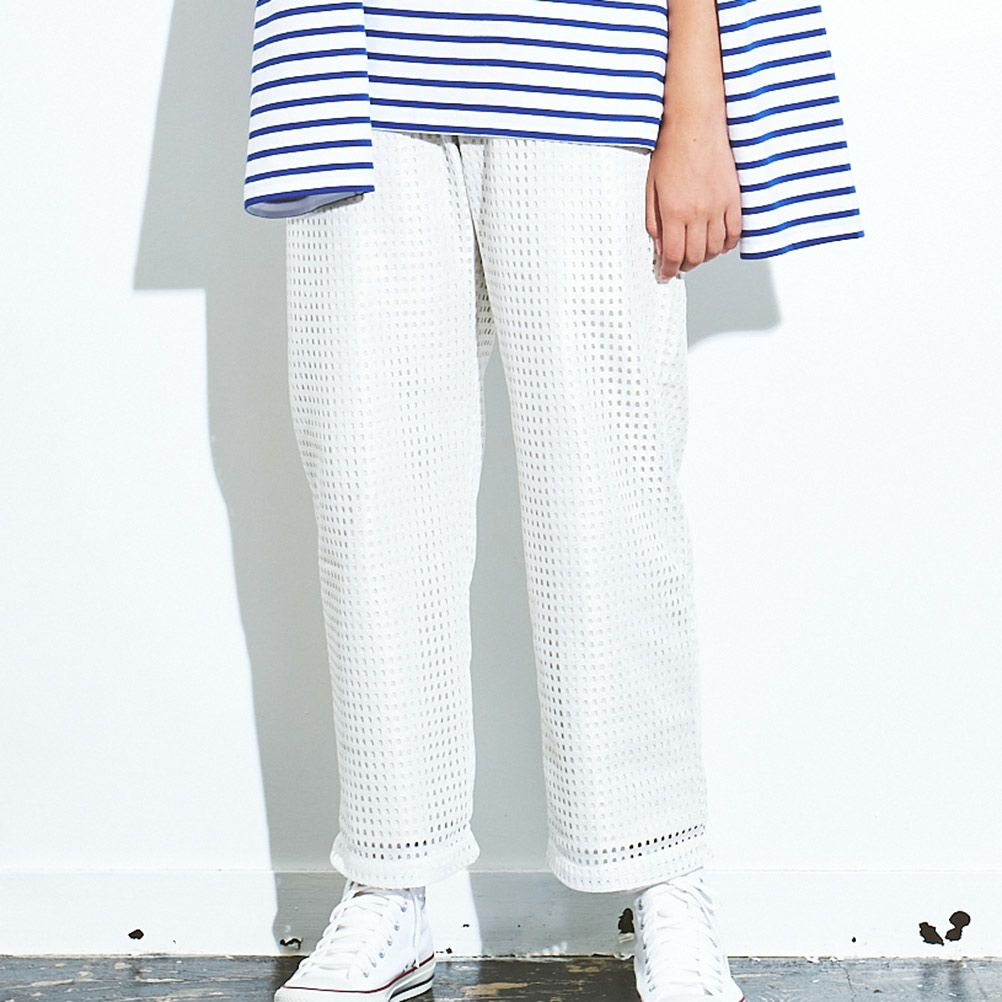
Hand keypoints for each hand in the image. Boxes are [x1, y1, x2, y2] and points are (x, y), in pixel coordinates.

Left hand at [645, 116, 741, 279]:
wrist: (696, 124)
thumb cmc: (672, 151)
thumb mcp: (651, 189)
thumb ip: (654, 221)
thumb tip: (659, 246)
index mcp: (675, 212)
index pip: (673, 255)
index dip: (668, 270)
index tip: (665, 274)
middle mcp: (699, 213)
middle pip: (696, 256)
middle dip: (685, 265)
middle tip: (679, 264)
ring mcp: (719, 207)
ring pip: (716, 249)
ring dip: (706, 257)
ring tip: (697, 253)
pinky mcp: (734, 198)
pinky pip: (735, 232)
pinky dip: (727, 244)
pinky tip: (718, 243)